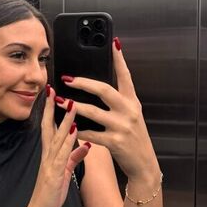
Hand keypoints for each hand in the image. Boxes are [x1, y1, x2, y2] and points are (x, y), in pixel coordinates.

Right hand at [24, 85, 90, 206]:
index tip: (53, 94)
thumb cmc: (51, 194)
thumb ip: (74, 158)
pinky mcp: (54, 174)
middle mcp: (48, 155)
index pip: (50, 127)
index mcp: (50, 154)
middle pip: (49, 126)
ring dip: (65, 120)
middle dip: (53, 108)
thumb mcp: (65, 173)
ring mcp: (50, 163)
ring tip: (72, 103)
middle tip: (55, 89)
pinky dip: (69, 143)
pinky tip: (76, 133)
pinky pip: (63, 155)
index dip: (51, 110)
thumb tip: (85, 144)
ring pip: (58, 137)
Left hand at [57, 39, 159, 180]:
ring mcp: (122, 126)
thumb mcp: (131, 114)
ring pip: (94, 112)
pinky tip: (68, 127)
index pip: (125, 75)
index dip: (119, 59)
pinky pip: (91, 134)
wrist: (144, 164)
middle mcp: (129, 111)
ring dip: (74, 106)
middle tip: (68, 78)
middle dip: (84, 83)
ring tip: (61, 101)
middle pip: (104, 90)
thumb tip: (98, 85)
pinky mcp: (115, 142)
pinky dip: (79, 130)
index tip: (113, 42)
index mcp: (132, 101)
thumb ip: (119, 100)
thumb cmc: (134, 137)